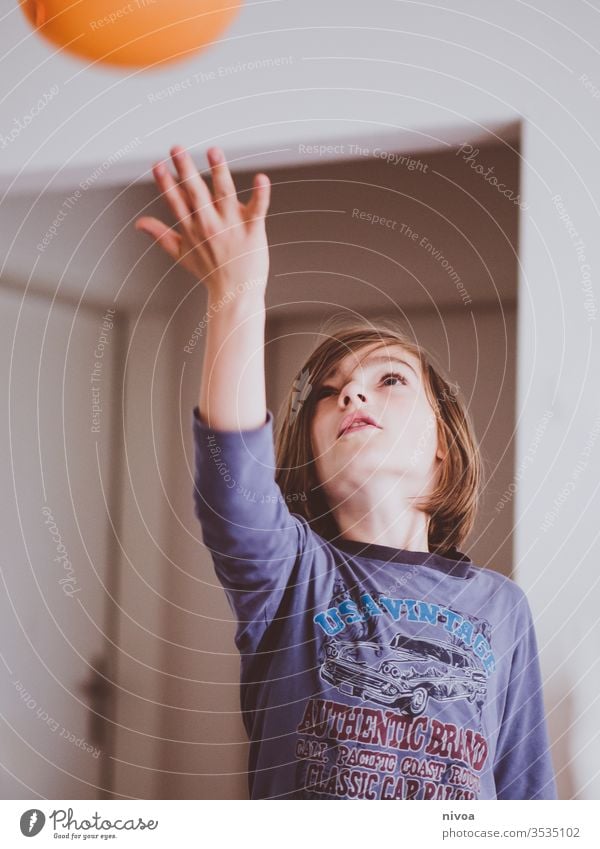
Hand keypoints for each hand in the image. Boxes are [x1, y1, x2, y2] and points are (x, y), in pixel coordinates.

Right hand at [134, 146, 270, 294]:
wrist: (236, 294)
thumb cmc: (210, 273)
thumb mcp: (182, 254)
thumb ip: (161, 235)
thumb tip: (139, 223)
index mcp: (192, 229)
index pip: (176, 202)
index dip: (166, 183)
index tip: (158, 164)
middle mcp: (209, 225)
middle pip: (196, 193)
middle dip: (185, 170)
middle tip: (176, 148)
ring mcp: (232, 227)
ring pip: (224, 194)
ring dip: (219, 172)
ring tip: (213, 151)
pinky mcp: (253, 230)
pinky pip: (258, 209)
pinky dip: (261, 194)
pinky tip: (262, 178)